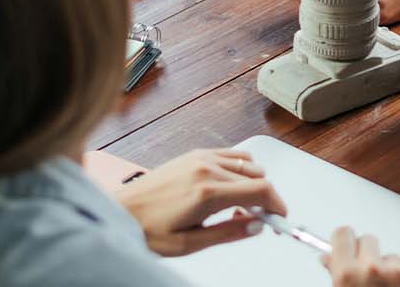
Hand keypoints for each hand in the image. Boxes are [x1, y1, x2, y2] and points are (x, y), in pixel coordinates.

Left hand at [112, 149, 285, 255]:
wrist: (121, 212)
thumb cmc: (147, 229)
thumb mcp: (189, 244)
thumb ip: (228, 233)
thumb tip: (256, 226)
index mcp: (206, 192)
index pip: (260, 190)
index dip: (277, 206)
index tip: (279, 219)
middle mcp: (205, 169)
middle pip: (258, 177)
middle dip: (265, 199)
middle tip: (257, 219)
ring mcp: (200, 158)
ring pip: (248, 164)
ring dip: (253, 184)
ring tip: (240, 206)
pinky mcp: (194, 154)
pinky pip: (232, 155)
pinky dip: (240, 170)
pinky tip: (230, 188)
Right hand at [321, 227, 399, 286]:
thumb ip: (337, 274)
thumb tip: (328, 258)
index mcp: (347, 274)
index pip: (343, 233)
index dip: (346, 241)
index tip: (347, 245)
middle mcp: (371, 269)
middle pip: (370, 240)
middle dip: (370, 255)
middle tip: (371, 277)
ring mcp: (398, 272)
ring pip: (394, 257)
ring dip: (393, 271)